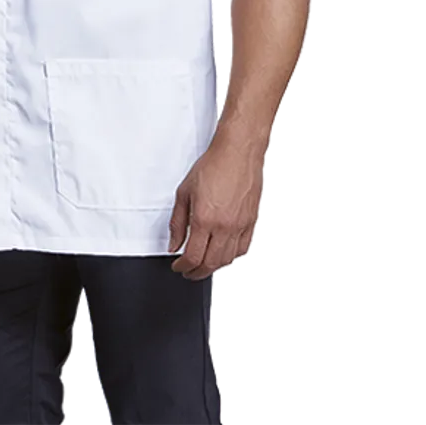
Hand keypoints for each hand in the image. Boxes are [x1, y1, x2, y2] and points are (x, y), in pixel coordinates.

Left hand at [168, 132, 264, 279]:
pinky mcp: (251, 222)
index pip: (192, 256)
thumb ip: (177, 221)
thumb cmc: (213, 165)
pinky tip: (224, 254)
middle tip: (188, 271)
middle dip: (196, 272)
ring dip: (213, 267)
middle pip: (210, 263)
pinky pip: (243, 249)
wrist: (237, 152)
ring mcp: (240, 225)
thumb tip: (174, 242)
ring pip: (227, 260)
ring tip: (204, 265)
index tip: (178, 266)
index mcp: (204, 218)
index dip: (182, 266)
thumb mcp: (184, 192)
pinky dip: (231, 257)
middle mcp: (224, 226)